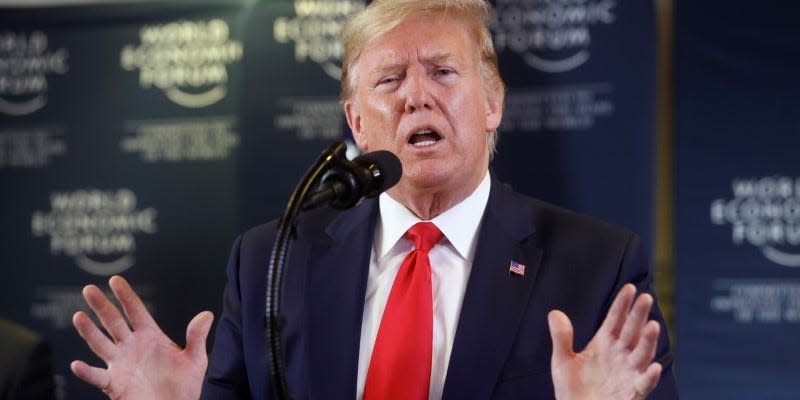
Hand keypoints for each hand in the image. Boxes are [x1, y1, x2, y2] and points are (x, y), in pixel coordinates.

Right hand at [71, 275, 212, 399]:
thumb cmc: (185, 386)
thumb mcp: (195, 359)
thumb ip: (196, 337)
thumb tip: (207, 314)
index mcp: (150, 337)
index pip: (135, 311)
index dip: (126, 295)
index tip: (115, 280)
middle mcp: (132, 347)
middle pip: (113, 322)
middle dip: (102, 306)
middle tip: (89, 289)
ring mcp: (121, 364)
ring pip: (101, 344)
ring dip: (89, 332)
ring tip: (79, 317)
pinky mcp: (114, 384)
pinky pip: (97, 376)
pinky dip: (86, 372)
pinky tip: (77, 364)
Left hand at [548, 284, 661, 399]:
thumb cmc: (571, 388)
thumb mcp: (562, 361)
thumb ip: (561, 338)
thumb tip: (554, 313)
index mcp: (604, 344)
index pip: (615, 320)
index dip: (622, 305)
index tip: (630, 288)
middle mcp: (620, 355)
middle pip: (631, 332)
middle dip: (638, 315)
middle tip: (645, 297)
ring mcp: (628, 374)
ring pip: (641, 354)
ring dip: (648, 341)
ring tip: (652, 325)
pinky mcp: (631, 394)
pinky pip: (643, 385)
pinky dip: (649, 377)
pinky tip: (654, 367)